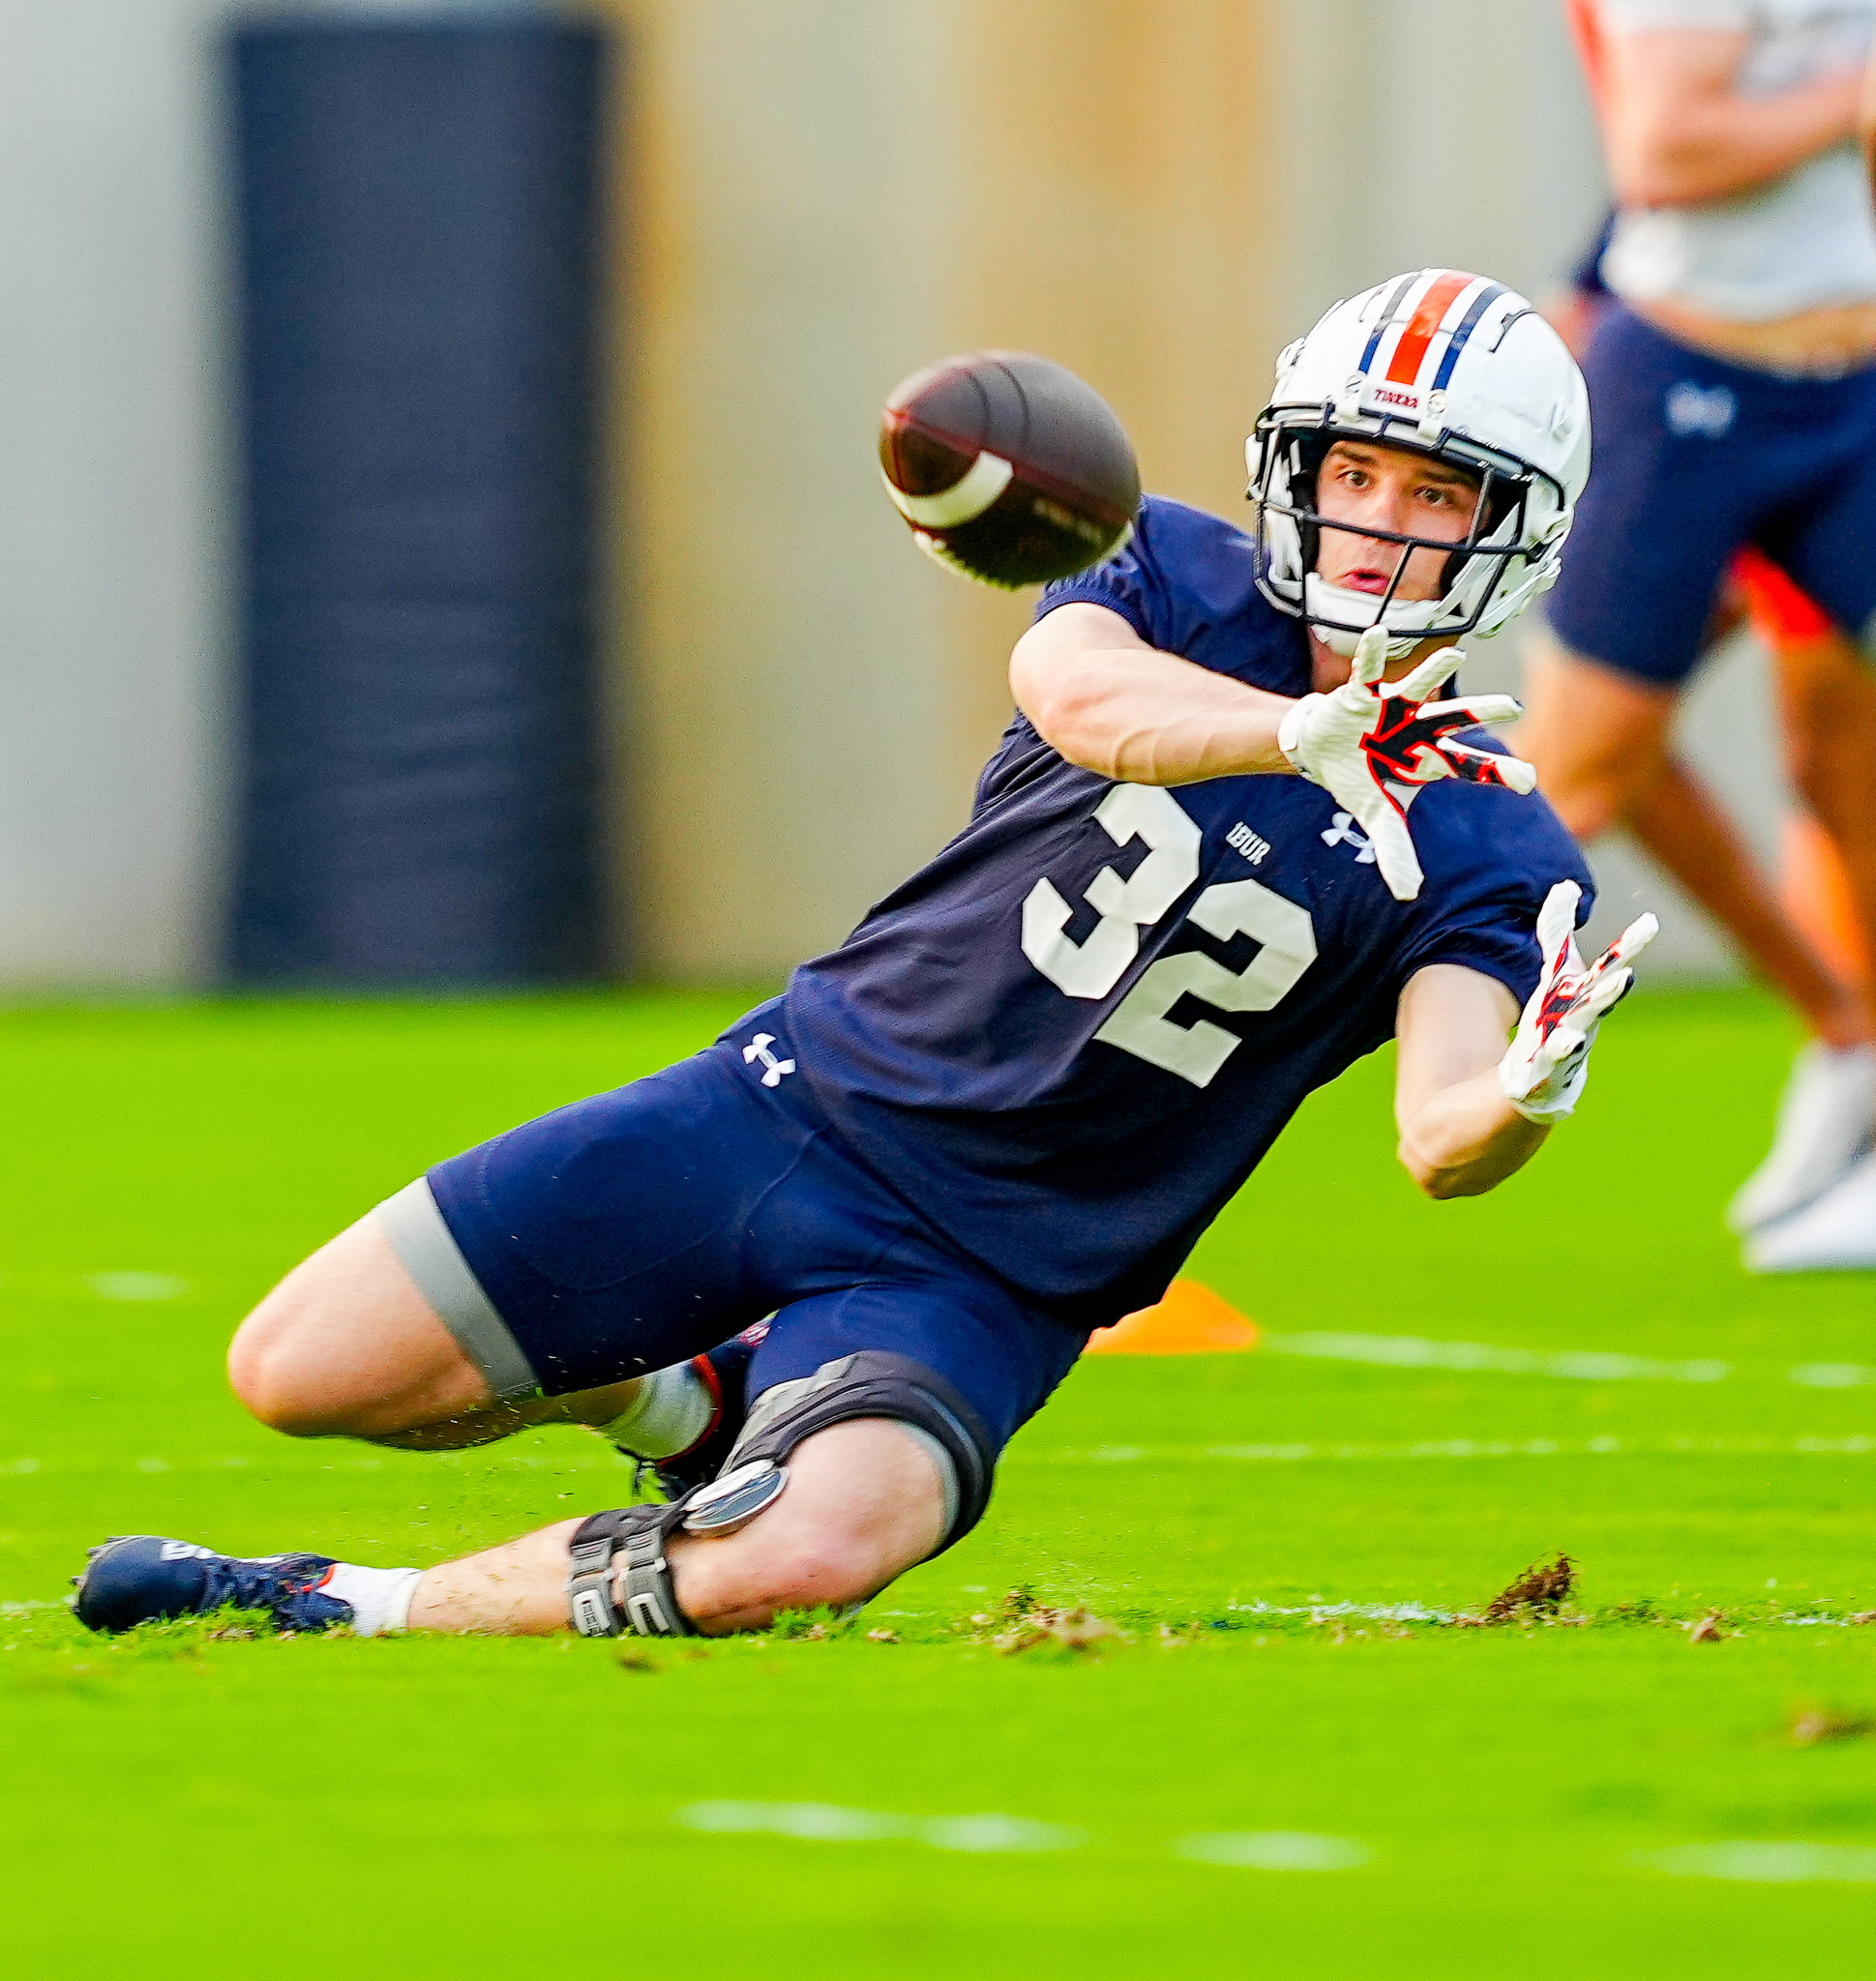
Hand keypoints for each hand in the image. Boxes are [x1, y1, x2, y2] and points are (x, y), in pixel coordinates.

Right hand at [1276, 627, 1534, 900]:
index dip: (1496, 772)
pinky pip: (1367, 672)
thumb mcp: (1377, 815)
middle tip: (1511, 706)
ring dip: (1433, 673)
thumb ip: (1395, 850)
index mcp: (1427, 757)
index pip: (1469, 766)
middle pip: (1456, 719)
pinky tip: (1377, 635)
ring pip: (1419, 688)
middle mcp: (1418, 727)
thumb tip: (1409, 894)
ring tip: (1454, 657)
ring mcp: (1393, 707)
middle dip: (1482, 712)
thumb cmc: (1360, 777)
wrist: (1323, 749)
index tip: (1529, 780)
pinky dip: (1371, 654)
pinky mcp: (1361, 693)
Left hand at [1499, 881, 1658, 1123]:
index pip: (1610, 967)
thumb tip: (1568, 886)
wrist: (1538, 1077)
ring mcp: (1567, 1045)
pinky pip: (1551, 1061)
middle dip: (1613, 989)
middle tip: (1627, 975)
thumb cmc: (1554, 1019)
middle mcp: (1583, 1019)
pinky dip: (1557, 1053)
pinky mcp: (1545, 1069)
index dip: (1630, 945)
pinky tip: (1561, 1046)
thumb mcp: (1554, 973)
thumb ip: (1557, 932)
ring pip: (1577, 1034)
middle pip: (1599, 1001)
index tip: (1651, 922)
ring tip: (1587, 1026)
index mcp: (1586, 995)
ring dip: (1584, 1028)